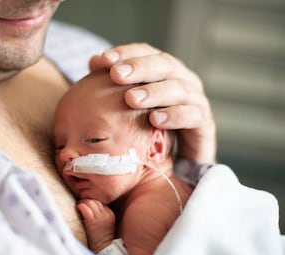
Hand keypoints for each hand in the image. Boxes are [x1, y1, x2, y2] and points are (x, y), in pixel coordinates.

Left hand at [77, 199, 115, 252]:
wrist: (103, 250)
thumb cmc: (99, 239)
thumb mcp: (103, 224)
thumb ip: (98, 215)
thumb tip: (87, 206)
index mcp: (109, 214)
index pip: (99, 202)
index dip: (91, 203)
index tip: (86, 207)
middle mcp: (106, 214)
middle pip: (94, 201)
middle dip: (87, 202)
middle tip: (81, 206)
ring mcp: (99, 217)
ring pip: (89, 202)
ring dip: (82, 203)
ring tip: (78, 208)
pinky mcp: (92, 220)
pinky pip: (84, 207)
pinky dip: (79, 207)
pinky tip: (78, 209)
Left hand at [89, 43, 215, 163]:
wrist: (180, 158)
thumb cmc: (150, 126)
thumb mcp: (131, 104)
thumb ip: (115, 83)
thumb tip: (93, 62)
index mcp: (164, 70)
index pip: (146, 52)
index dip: (126, 53)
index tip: (104, 59)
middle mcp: (182, 79)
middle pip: (164, 65)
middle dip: (139, 68)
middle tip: (117, 75)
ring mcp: (196, 100)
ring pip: (179, 88)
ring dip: (154, 92)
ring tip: (131, 99)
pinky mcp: (204, 123)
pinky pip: (192, 116)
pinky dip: (175, 115)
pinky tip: (155, 119)